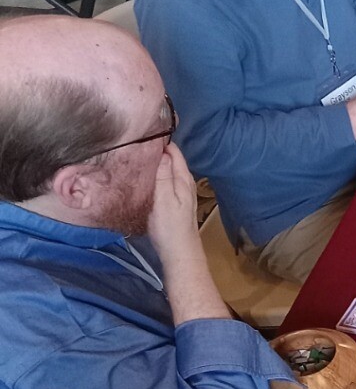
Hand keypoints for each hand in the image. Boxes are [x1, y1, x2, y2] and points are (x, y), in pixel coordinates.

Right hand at [145, 144, 200, 262]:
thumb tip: (162, 151)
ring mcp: (182, 192)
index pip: (174, 151)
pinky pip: (167, 181)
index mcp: (184, 178)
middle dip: (157, 151)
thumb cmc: (170, 226)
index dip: (160, 141)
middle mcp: (186, 182)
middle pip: (172, 160)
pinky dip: (158, 176)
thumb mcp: (164, 198)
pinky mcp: (176, 202)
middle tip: (136, 145)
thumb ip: (163, 175)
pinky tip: (147, 178)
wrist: (179, 253)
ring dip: (157, 164)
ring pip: (169, 171)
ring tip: (138, 158)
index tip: (143, 135)